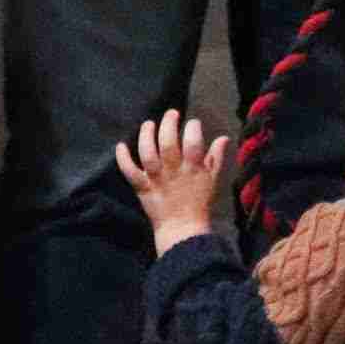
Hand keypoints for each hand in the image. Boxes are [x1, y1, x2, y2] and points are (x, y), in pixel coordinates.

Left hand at [116, 110, 229, 255]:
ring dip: (146, 135)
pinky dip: (123, 158)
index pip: (193, 142)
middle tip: (171, 114)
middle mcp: (173, 172)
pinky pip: (129, 172)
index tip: (192, 123)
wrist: (182, 230)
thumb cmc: (199, 203)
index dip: (192, 127)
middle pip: (167, 143)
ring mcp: (156, 179)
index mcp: (193, 169)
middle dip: (168, 124)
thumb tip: (223, 137)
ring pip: (147, 153)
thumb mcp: (213, 180)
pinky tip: (121, 145)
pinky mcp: (142, 188)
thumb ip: (216, 157)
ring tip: (149, 124)